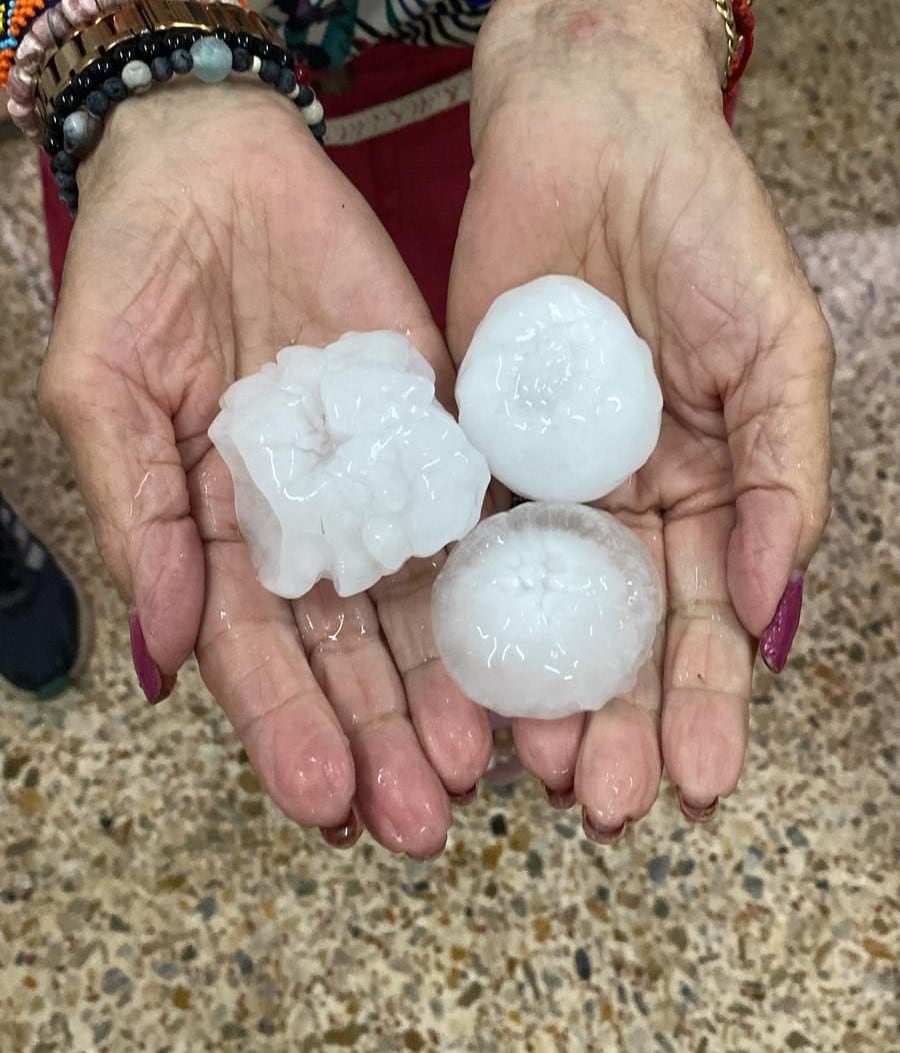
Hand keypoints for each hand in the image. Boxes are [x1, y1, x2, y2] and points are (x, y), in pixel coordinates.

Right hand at [40, 83, 490, 855]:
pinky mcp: (434, 431)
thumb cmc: (137, 273)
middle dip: (376, 740)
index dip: (287, 726)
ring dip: (440, 693)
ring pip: (413, 607)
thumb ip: (141, 517)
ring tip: (473, 773)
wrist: (219, 166)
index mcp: (218, 531)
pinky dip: (490, 584)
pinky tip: (519, 652)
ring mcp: (373, 484)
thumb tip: (163, 655)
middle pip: (344, 653)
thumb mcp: (106, 390)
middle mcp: (304, 528)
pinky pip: (468, 514)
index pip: (255, 651)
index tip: (324, 802)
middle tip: (420, 823)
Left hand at [448, 0, 832, 833]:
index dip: (707, 703)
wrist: (589, 135)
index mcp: (703, 493)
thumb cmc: (705, 228)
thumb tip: (771, 613)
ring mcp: (540, 485)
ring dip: (542, 692)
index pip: (705, 620)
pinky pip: (462, 540)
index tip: (700, 781)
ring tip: (540, 772)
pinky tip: (465, 677)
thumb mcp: (775, 351)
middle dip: (621, 723)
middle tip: (608, 805)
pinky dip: (466, 610)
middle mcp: (620, 505)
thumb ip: (783, 479)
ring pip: (538, 610)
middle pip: (619, 638)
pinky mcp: (468, 451)